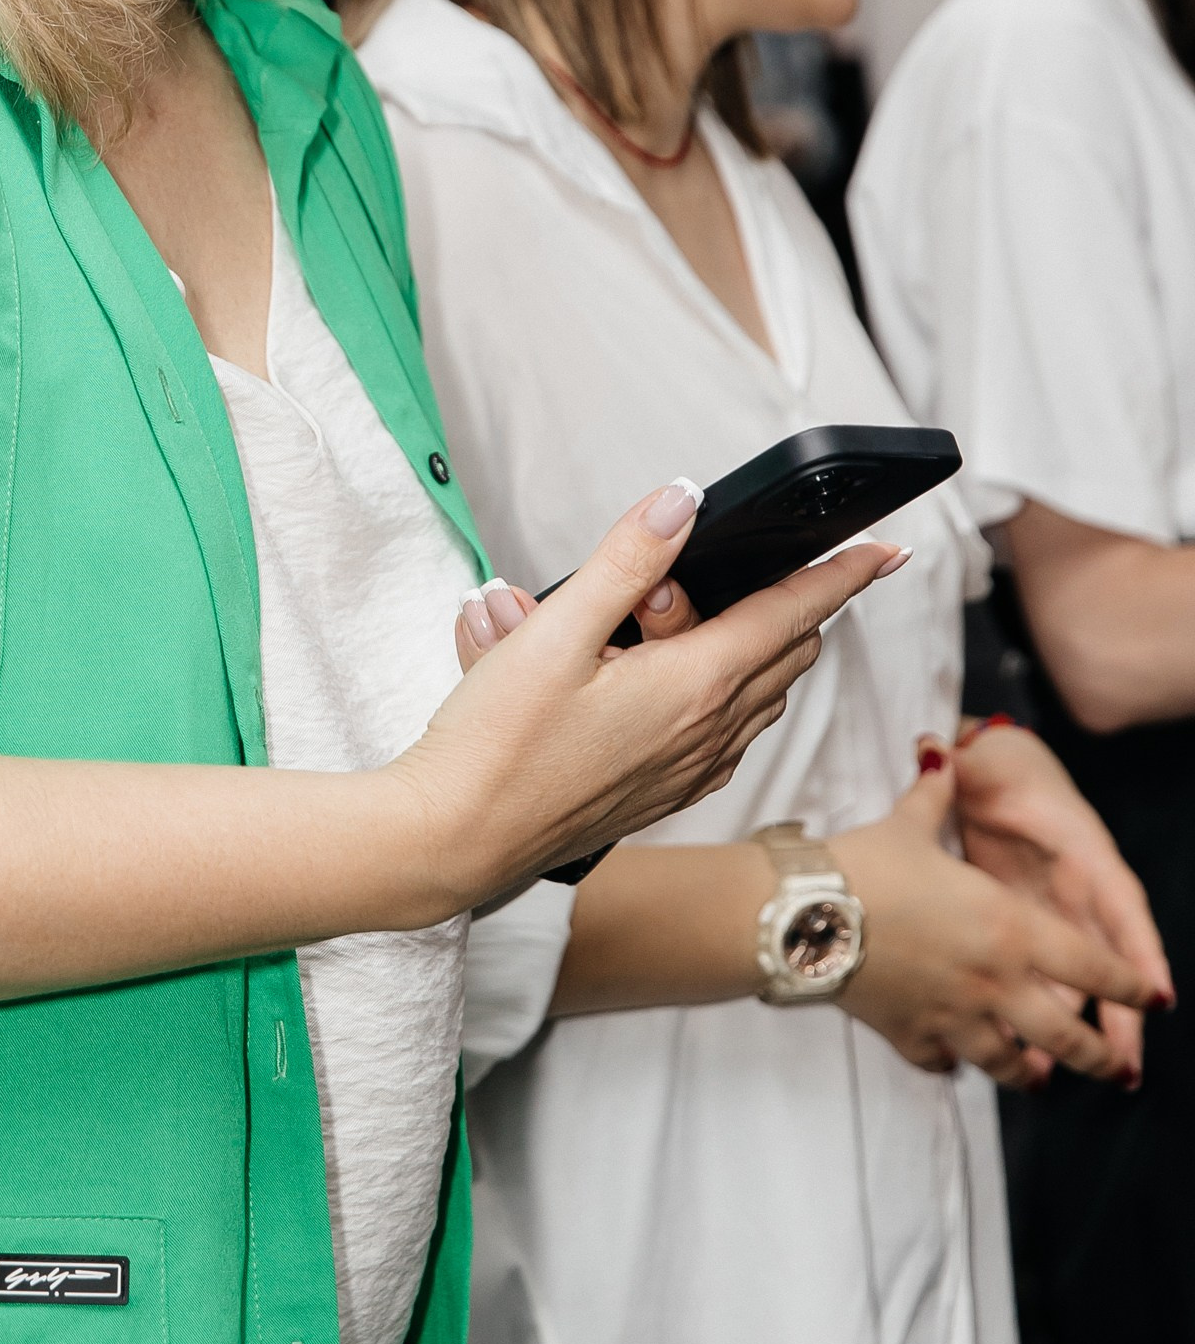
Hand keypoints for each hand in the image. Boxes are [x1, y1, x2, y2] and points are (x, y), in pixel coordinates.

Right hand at [404, 482, 901, 909]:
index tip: (885, 549)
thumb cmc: (494, 744)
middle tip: (714, 573)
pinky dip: (728, 694)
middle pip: (789, 651)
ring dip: (754, 648)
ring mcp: (692, 770)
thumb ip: (626, 561)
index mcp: (694, 684)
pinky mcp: (666, 793)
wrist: (457, 840)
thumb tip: (683, 502)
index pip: (794, 612)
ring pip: (763, 695)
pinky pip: (731, 735)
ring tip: (688, 620)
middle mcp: (710, 732)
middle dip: (784, 602)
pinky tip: (677, 683)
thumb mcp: (553, 634)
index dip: (844, 573)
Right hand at [836, 754, 1155, 1088]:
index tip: (1150, 998)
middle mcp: (996, 983)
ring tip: (1039, 1079)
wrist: (806, 915)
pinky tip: (954, 1060)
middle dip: (1098, 1058)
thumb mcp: (910, 822)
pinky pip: (945, 1061)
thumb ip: (937, 792)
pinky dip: (954, 1063)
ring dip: (1030, 1073)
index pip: (1092, 966)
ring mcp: (955, 1016)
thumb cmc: (867, 866)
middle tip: (1116, 1070)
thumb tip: (940, 750)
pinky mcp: (911, 1035)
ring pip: (1011, 1063)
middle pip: (1066, 1037)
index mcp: (1011, 930)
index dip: (1128, 984)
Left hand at [950, 715, 1172, 1081]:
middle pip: (1103, 960)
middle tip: (1122, 1066)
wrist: (989, 771)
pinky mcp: (1028, 932)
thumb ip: (960, 767)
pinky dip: (1040, 1014)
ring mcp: (1055, 915)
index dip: (1138, 949)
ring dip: (1075, 1025)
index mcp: (1079, 851)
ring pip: (1073, 981)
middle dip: (1117, 1014)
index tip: (1156, 993)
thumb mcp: (979, 767)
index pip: (1119, 902)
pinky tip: (1030, 1057)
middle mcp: (1076, 891)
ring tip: (1068, 1074)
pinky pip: (1044, 980)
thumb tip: (931, 749)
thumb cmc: (998, 771)